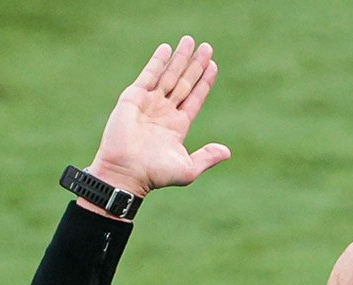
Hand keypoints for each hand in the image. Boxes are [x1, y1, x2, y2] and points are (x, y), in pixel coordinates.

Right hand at [86, 38, 230, 196]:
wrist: (126, 172)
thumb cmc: (155, 174)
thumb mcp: (188, 169)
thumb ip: (207, 157)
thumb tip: (227, 152)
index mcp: (178, 126)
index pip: (194, 98)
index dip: (204, 82)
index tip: (213, 65)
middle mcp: (164, 112)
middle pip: (184, 82)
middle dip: (195, 65)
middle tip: (207, 47)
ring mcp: (149, 103)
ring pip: (168, 75)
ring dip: (180, 58)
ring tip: (190, 41)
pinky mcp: (133, 98)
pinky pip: (148, 75)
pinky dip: (157, 61)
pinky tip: (167, 48)